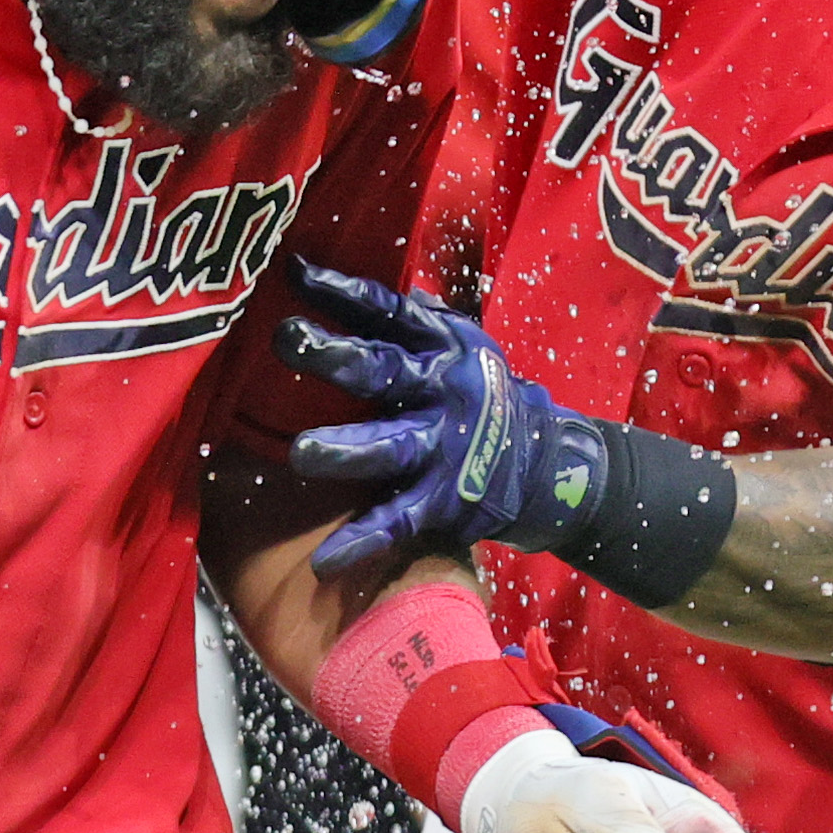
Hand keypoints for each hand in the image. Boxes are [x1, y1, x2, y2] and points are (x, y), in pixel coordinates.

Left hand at [280, 260, 608, 575]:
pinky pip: (399, 521)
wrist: (546, 464)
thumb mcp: (459, 343)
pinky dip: (362, 540)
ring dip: (345, 450)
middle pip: (384, 369)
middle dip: (334, 355)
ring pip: (389, 446)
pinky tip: (324, 560)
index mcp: (441, 345)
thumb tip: (350, 277)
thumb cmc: (480, 392)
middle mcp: (443, 389)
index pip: (385, 310)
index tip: (292, 272)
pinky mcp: (446, 501)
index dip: (339, 290)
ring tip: (303, 454)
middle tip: (287, 340)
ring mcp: (444, 448)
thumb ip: (411, 318)